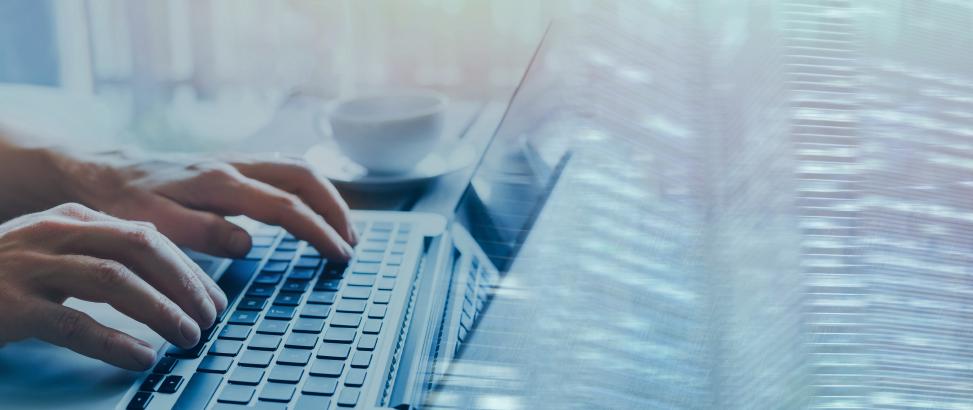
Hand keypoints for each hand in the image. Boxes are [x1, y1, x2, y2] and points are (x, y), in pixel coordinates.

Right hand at [0, 203, 226, 369]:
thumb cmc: (6, 277)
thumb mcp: (57, 252)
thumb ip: (105, 251)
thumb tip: (168, 265)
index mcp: (73, 217)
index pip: (148, 237)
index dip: (189, 270)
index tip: (215, 300)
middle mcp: (55, 232)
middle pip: (140, 248)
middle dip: (185, 284)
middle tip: (211, 318)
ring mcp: (31, 266)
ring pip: (114, 281)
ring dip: (161, 311)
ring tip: (189, 337)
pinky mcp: (11, 304)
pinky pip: (73, 323)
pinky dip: (115, 341)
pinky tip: (142, 357)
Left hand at [52, 150, 356, 260]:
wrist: (103, 172)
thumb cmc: (126, 203)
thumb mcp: (154, 226)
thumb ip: (203, 233)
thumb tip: (249, 244)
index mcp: (219, 182)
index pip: (286, 205)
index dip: (319, 230)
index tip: (339, 255)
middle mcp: (235, 165)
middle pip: (305, 177)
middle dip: (336, 209)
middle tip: (351, 243)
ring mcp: (237, 161)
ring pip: (299, 168)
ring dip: (328, 196)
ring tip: (343, 229)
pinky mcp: (235, 165)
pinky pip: (286, 169)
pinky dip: (311, 188)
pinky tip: (315, 208)